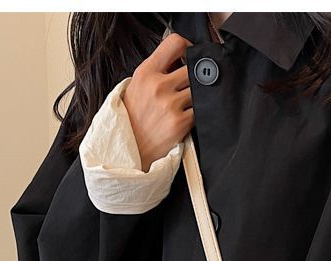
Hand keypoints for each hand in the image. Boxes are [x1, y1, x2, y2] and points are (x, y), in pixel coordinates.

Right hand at [122, 33, 193, 171]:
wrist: (130, 147)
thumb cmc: (134, 117)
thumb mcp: (137, 85)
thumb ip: (158, 71)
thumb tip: (180, 59)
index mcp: (146, 72)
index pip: (175, 43)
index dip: (189, 47)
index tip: (192, 55)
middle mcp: (159, 85)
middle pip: (193, 68)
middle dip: (196, 76)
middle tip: (192, 85)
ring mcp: (170, 104)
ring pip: (199, 90)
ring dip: (198, 96)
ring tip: (187, 103)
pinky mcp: (181, 123)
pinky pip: (200, 110)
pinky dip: (198, 112)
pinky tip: (188, 116)